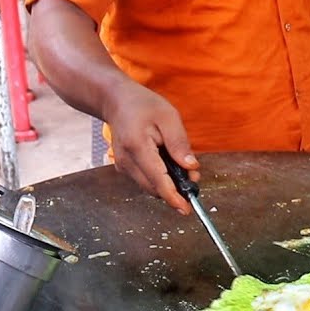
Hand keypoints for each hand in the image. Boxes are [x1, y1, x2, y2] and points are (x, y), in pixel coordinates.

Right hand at [104, 84, 198, 214]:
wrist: (116, 102)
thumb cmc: (142, 105)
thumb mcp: (168, 117)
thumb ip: (179, 144)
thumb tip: (191, 168)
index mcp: (137, 146)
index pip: (158, 179)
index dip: (173, 197)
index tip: (186, 209)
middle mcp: (126, 161)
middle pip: (154, 187)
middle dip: (175, 189)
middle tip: (193, 176)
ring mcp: (122, 166)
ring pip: (150, 186)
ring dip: (168, 184)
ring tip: (181, 167)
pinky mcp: (124, 168)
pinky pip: (145, 180)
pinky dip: (159, 178)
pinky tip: (166, 163)